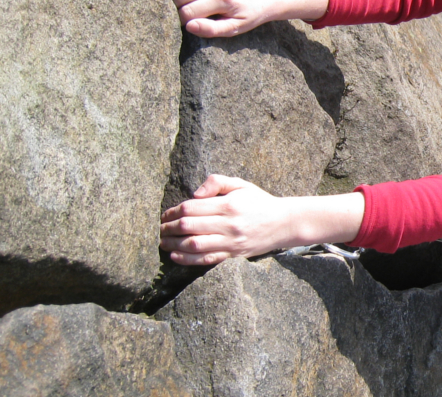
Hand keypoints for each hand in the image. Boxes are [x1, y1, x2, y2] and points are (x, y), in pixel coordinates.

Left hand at [160, 175, 295, 265]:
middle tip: (159, 229)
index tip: (164, 215)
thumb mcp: (240, 184)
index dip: (172, 212)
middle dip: (168, 228)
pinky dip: (187, 259)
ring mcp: (230, 241)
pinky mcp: (232, 254)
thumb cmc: (259, 201)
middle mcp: (228, 224)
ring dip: (173, 244)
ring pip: (193, 245)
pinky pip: (205, 259)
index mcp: (228, 204)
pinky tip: (175, 255)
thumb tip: (194, 194)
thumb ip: (216, 182)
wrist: (283, 223)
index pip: (191, 208)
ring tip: (163, 242)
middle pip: (188, 226)